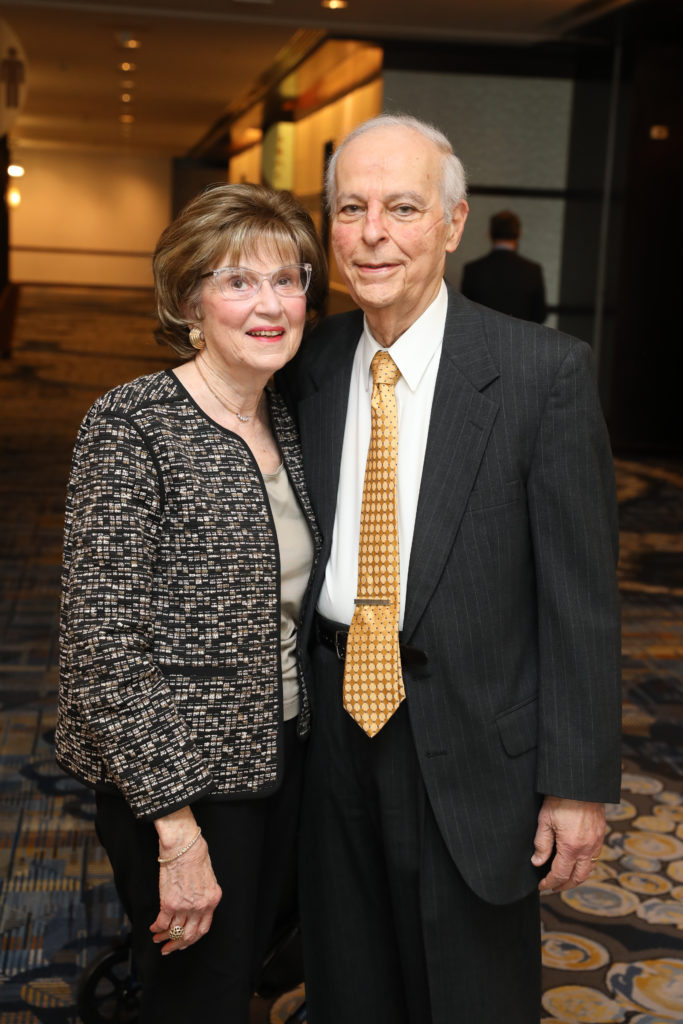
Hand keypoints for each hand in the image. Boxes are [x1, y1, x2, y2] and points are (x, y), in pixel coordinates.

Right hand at [149, 809, 221, 954]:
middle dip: (177, 945)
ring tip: (157, 939)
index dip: (192, 939)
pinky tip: (153, 928)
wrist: (184, 845)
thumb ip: (203, 895)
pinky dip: (156, 928)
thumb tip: (195, 906)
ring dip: (164, 938)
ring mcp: (185, 907)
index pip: (203, 929)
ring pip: (174, 931)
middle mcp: (200, 907)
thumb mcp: (208, 878)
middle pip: (189, 935)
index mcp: (212, 900)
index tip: (183, 944)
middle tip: (168, 949)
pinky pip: (162, 923)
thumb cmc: (195, 855)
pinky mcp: (169, 903)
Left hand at [532, 796, 604, 893]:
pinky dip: (585, 866)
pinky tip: (576, 863)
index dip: (550, 883)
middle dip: (564, 886)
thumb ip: (541, 844)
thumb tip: (537, 863)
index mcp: (571, 847)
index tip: (542, 886)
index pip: (560, 874)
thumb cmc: (560, 798)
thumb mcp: (545, 820)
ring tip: (564, 879)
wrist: (580, 783)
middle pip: (577, 878)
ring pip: (589, 870)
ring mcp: (596, 842)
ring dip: (576, 878)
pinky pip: (595, 858)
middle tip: (552, 887)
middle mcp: (587, 848)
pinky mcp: (600, 835)